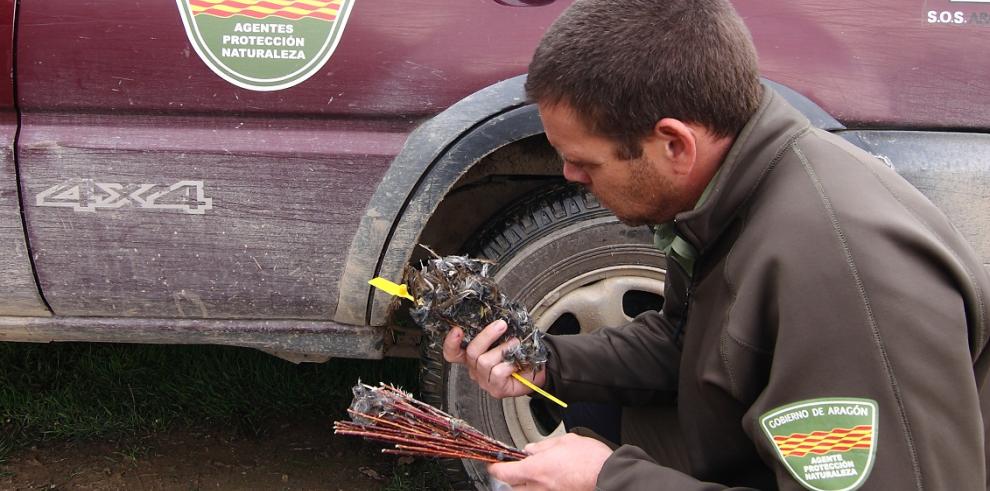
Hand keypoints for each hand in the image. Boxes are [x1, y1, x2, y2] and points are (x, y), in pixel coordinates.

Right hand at [442, 320, 545, 398]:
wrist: (537, 373)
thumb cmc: (519, 355)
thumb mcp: (505, 339)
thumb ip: (496, 332)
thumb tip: (497, 318)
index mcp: (473, 356)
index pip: (452, 352)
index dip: (451, 342)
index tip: (457, 330)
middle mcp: (475, 369)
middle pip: (471, 352)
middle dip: (486, 336)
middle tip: (501, 325)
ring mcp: (484, 380)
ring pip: (484, 361)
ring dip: (503, 349)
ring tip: (515, 343)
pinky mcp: (496, 389)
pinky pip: (498, 372)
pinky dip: (509, 364)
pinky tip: (517, 362)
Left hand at [488, 433, 611, 489]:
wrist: (608, 476)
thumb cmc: (590, 459)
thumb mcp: (564, 441)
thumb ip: (543, 446)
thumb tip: (531, 449)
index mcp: (535, 469)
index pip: (503, 473)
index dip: (494, 468)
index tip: (493, 464)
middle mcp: (538, 487)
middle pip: (512, 487)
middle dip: (512, 477)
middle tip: (518, 467)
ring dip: (527, 485)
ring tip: (538, 474)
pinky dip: (541, 489)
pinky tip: (552, 481)